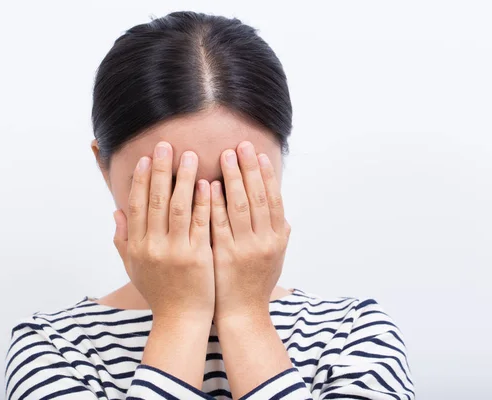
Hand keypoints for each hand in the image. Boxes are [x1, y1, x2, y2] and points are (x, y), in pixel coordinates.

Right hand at [112, 141, 214, 322]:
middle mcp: (153, 246)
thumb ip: (123, 240)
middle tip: (165, 145)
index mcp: (136, 246)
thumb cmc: (158, 292)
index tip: (145, 158)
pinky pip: (201, 223)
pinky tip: (207, 183)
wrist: (181, 319)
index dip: (140, 180)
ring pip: (178, 207)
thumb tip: (117, 212)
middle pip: (155, 200)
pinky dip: (203, 202)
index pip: (137, 205)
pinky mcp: (198, 256)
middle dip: (160, 170)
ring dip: (183, 178)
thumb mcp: (133, 267)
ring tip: (189, 156)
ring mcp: (176, 251)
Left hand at [210, 141, 290, 324]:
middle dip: (249, 168)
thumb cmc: (257, 283)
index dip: (266, 175)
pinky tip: (209, 184)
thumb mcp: (276, 258)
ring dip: (233, 178)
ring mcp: (244, 248)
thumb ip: (280, 233)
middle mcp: (264, 241)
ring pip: (239, 206)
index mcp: (277, 238)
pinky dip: (214, 202)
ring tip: (225, 156)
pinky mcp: (223, 255)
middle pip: (257, 197)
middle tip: (240, 145)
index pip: (272, 199)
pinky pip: (218, 223)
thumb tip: (282, 212)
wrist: (242, 313)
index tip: (258, 154)